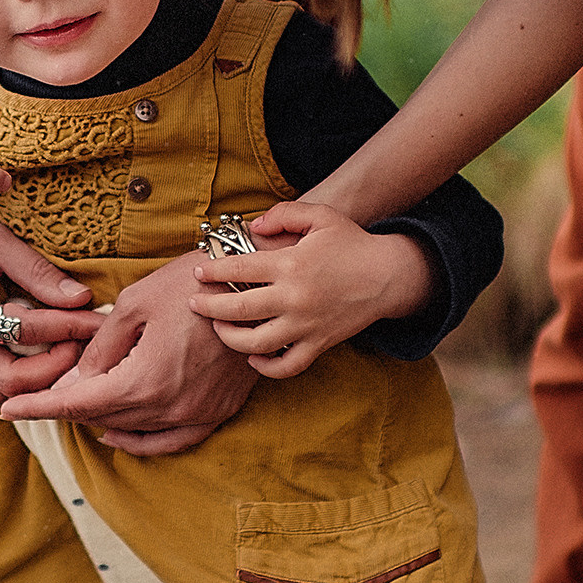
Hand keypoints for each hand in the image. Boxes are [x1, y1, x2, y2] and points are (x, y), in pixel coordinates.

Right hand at [0, 219, 107, 406]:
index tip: (97, 320)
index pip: (23, 332)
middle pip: (10, 381)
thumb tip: (80, 298)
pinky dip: (24, 380)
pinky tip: (49, 359)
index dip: (67, 328)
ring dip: (38, 383)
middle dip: (55, 368)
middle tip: (85, 346)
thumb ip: (36, 271)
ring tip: (69, 356)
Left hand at [0, 253, 258, 452]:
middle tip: (37, 394)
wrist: (256, 285)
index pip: (78, 404)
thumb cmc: (191, 284)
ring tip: (73, 406)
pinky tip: (118, 434)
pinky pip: (171, 442)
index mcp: (144, 381)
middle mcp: (169, 408)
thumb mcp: (133, 306)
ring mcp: (197, 415)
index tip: (8, 409)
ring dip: (99, 421)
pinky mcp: (217, 413)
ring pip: (133, 432)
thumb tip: (73, 385)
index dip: (38, 407)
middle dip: (67, 407)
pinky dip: (140, 442)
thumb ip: (99, 351)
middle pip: (103, 419)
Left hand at [189, 201, 435, 375]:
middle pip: (239, 308)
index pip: (239, 268)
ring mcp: (307, 325)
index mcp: (291, 264)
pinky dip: (266, 368)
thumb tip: (253, 227)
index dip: (213, 270)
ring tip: (218, 327)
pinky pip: (287, 366)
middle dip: (209, 307)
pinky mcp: (319, 344)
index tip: (198, 272)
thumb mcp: (321, 216)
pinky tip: (252, 357)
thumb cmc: (351, 243)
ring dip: (230, 338)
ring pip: (257, 343)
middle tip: (194, 303)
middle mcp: (295, 298)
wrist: (388, 275)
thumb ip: (284, 215)